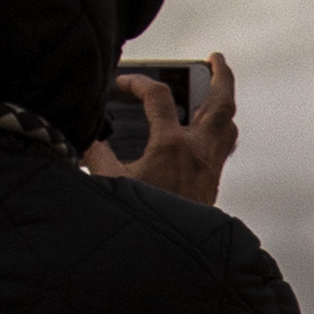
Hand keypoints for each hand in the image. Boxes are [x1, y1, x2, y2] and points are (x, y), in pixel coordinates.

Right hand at [90, 52, 237, 205]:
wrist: (172, 254)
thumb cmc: (145, 219)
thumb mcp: (111, 182)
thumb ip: (97, 153)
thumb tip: (85, 132)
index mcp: (171, 146)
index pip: (159, 97)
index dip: (138, 82)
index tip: (122, 84)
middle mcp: (199, 151)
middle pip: (221, 102)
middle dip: (220, 76)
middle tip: (215, 58)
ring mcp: (211, 164)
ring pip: (228, 123)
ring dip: (223, 102)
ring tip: (216, 88)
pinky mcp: (214, 178)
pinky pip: (225, 144)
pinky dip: (220, 128)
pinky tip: (210, 127)